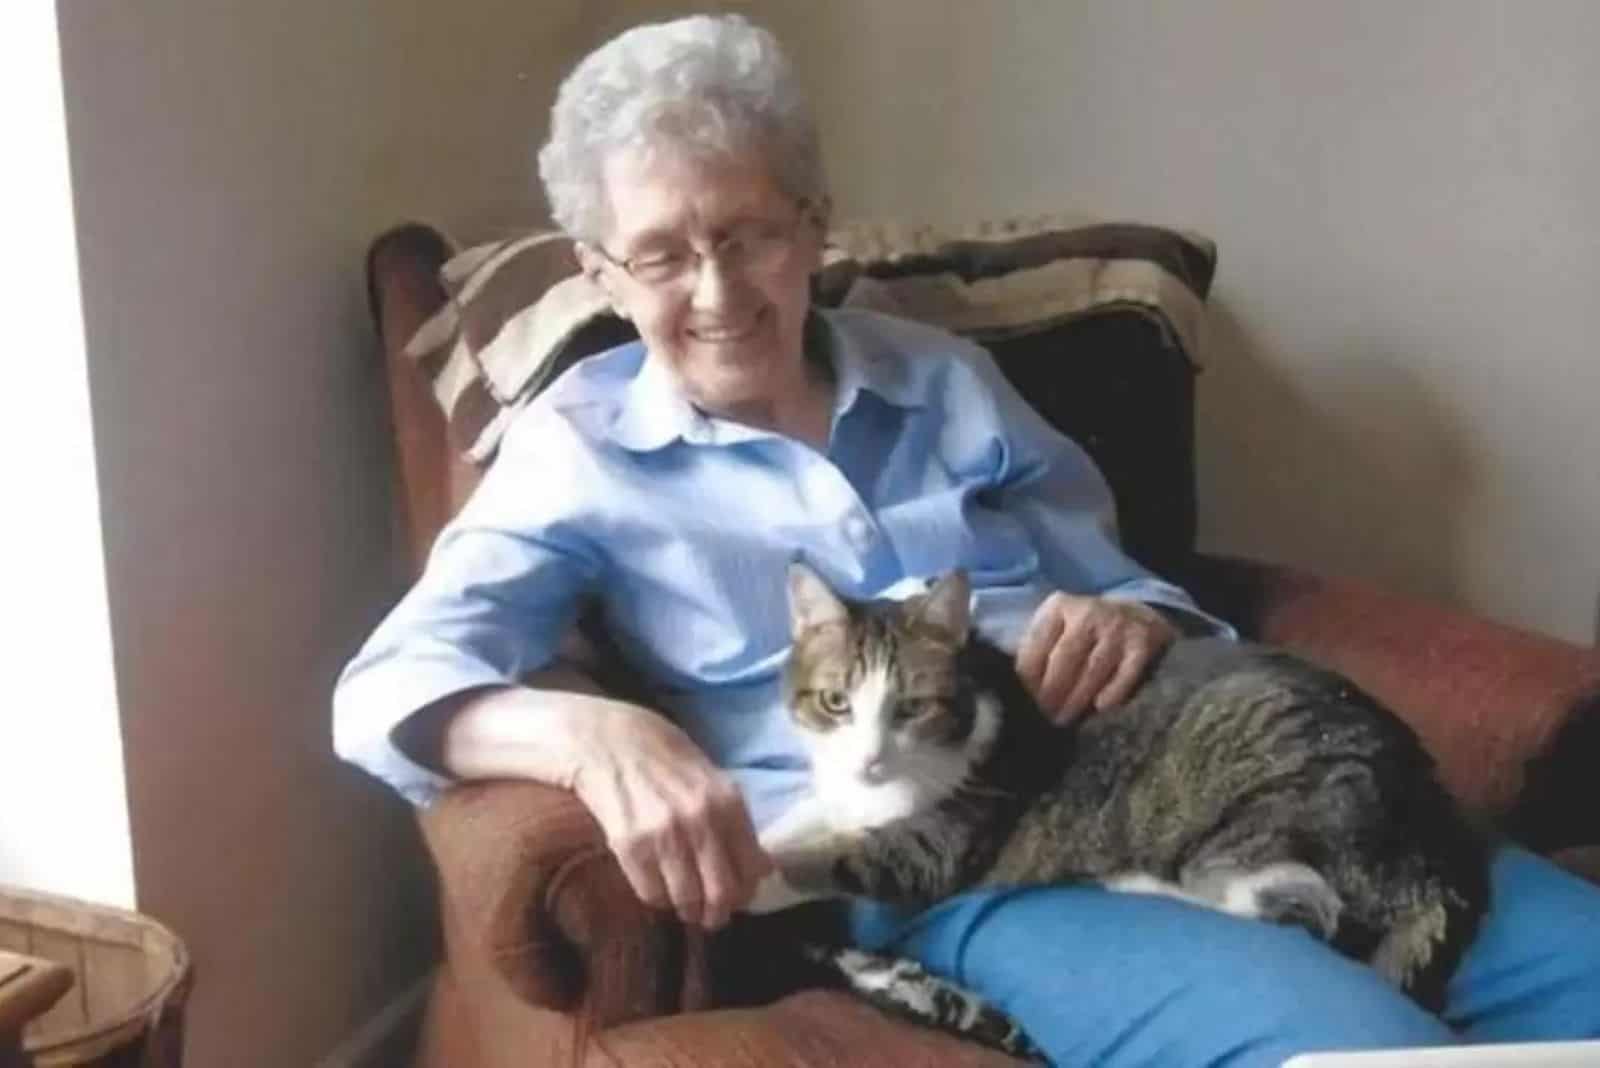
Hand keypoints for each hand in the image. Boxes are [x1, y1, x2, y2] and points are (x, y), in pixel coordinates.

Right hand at [570, 704, 772, 929]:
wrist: (606, 740)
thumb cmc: (663, 757)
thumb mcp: (711, 779)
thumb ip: (737, 821)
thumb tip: (766, 867)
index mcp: (728, 802)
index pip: (751, 868)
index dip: (746, 891)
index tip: (738, 898)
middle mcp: (701, 820)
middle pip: (721, 892)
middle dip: (718, 913)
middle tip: (711, 917)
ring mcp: (664, 835)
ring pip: (686, 899)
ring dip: (687, 910)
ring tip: (683, 906)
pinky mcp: (629, 846)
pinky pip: (651, 893)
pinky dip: (657, 897)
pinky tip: (656, 885)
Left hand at [1015, 593, 1177, 724]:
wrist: (1136, 614)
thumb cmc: (1084, 629)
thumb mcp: (1057, 626)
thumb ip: (1037, 648)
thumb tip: (1016, 687)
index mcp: (1059, 606)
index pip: (1037, 645)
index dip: (1028, 677)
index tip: (1022, 701)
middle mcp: (1088, 613)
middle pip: (1065, 659)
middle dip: (1051, 692)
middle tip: (1043, 717)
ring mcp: (1117, 627)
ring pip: (1093, 669)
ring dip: (1076, 699)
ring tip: (1063, 719)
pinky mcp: (1142, 644)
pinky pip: (1125, 673)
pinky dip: (1113, 692)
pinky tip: (1100, 708)